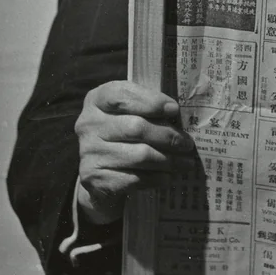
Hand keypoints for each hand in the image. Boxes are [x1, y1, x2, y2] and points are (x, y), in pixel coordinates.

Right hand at [75, 81, 194, 225]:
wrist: (101, 172)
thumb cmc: (124, 133)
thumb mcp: (131, 112)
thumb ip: (149, 108)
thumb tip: (179, 117)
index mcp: (97, 100)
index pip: (122, 95)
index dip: (151, 101)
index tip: (175, 110)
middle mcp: (88, 124)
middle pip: (136, 128)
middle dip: (168, 136)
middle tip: (187, 143)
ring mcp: (89, 152)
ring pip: (139, 155)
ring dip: (168, 160)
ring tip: (186, 162)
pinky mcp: (94, 178)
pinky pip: (134, 179)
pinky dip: (156, 178)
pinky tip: (168, 176)